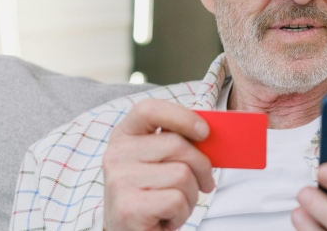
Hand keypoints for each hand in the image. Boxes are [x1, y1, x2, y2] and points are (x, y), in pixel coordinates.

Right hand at [103, 99, 214, 230]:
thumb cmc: (151, 195)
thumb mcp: (160, 162)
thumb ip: (177, 143)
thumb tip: (210, 134)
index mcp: (124, 136)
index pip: (149, 109)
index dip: (181, 116)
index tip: (204, 132)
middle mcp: (116, 155)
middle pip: (177, 145)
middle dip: (201, 167)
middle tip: (203, 183)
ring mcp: (120, 181)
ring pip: (182, 174)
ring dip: (191, 195)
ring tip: (176, 204)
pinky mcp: (129, 207)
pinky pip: (176, 199)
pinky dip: (182, 213)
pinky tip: (167, 217)